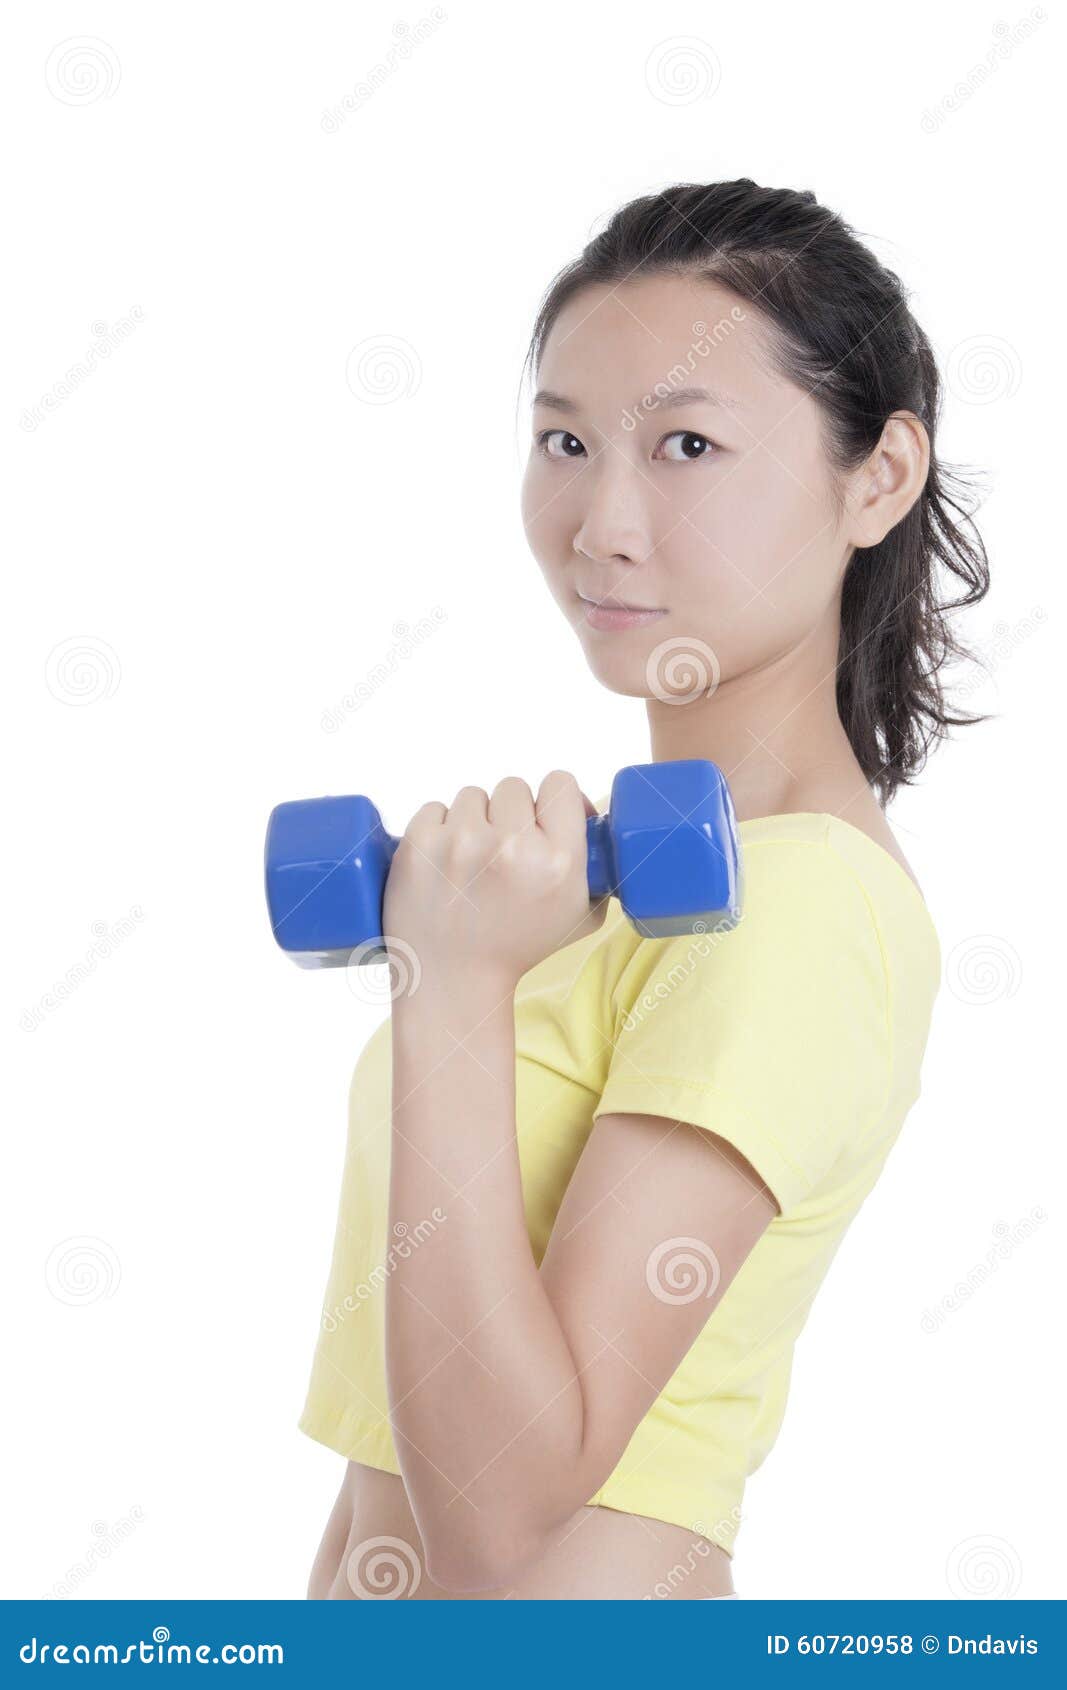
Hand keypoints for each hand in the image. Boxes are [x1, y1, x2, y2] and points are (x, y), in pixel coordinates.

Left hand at [381, 771, 609, 988]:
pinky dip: (438, 829)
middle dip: (510, 815)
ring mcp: (461, 843)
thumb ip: (596, 868)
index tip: (543, 820)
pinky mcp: (419, 845)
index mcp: (558, 862)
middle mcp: (512, 847)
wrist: (452, 980)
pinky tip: (444, 863)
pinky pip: (434, 808)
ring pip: (472, 796)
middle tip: (503, 852)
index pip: (560, 783)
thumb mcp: (579, 916)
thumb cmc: (517, 947)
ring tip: (471, 863)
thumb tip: (597, 821)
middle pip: (514, 787)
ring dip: (473, 821)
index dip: (552, 800)